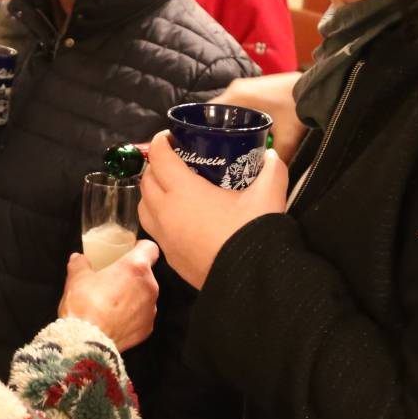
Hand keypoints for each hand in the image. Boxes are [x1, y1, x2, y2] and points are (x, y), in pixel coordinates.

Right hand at [57, 241, 160, 351]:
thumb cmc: (84, 305)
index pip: (150, 248)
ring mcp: (151, 309)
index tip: (130, 251)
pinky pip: (142, 316)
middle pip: (146, 274)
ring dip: (133, 296)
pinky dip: (132, 316)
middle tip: (114, 280)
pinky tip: (115, 319)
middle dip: (132, 276)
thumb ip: (79, 263)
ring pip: (145, 296)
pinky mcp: (147, 328)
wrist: (87, 341)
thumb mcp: (76, 277)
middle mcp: (149, 287)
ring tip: (112, 303)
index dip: (140, 248)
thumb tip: (78, 258)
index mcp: (135, 267)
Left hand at [138, 131, 287, 289]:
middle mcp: (167, 213)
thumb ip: (272, 170)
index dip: (160, 142)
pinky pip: (154, 231)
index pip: (159, 158)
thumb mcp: (269, 195)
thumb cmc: (253, 233)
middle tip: (172, 160)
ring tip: (169, 187)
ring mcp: (166, 238)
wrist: (252, 281)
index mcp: (184, 192)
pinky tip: (178, 217)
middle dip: (154, 166)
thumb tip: (272, 157)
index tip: (169, 137)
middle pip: (146, 181)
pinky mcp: (171, 257)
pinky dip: (158, 217)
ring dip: (151, 193)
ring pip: (144, 207)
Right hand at [212, 72, 308, 163]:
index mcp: (236, 97)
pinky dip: (238, 117)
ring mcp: (246, 86)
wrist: (315, 88)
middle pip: (217, 112)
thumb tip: (268, 178)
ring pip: (228, 109)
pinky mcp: (255, 87)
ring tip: (228, 143)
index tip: (204, 146)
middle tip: (217, 150)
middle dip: (217, 130)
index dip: (205, 130)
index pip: (208, 113)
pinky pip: (238, 104)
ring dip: (228, 124)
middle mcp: (236, 89)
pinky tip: (243, 132)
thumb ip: (276, 159)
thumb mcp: (286, 139)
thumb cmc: (296, 109)